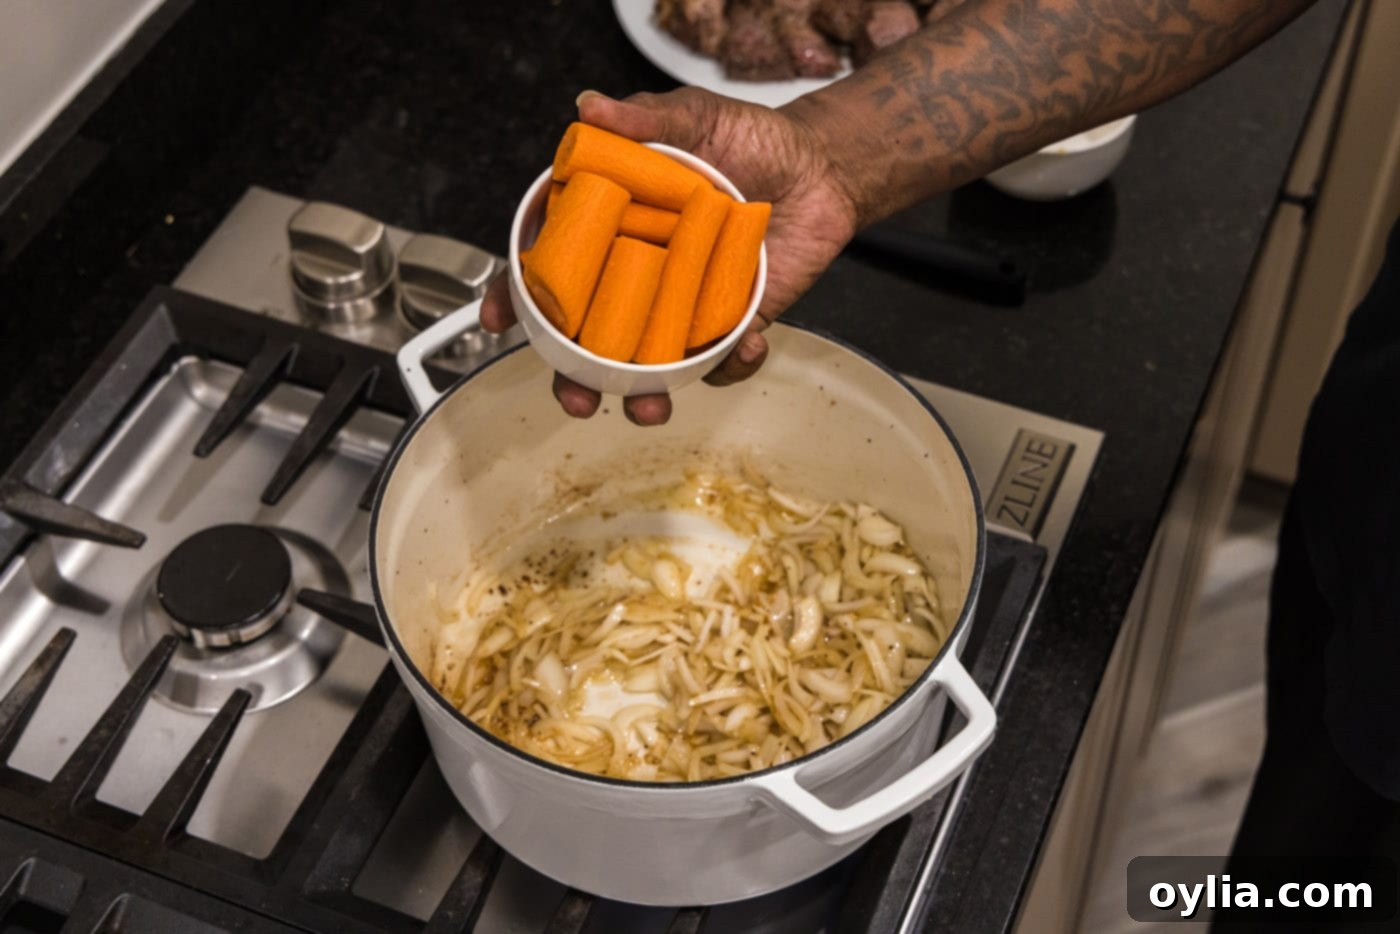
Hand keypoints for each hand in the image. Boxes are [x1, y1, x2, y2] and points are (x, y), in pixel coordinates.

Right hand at [480, 87, 858, 425]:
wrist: (822, 166)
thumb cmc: (752, 139)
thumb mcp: (696, 119)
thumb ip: (646, 120)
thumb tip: (589, 108)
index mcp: (611, 227)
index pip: (550, 266)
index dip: (518, 296)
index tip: (499, 320)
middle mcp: (638, 274)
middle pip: (588, 337)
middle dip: (574, 378)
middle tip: (578, 399)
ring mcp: (682, 306)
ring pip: (648, 366)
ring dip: (644, 396)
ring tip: (651, 407)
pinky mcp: (731, 324)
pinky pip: (722, 362)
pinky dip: (732, 366)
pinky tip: (748, 346)